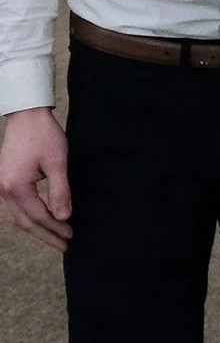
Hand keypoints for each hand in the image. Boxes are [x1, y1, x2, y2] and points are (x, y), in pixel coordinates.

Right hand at [0, 108, 71, 251]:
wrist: (26, 116)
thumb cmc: (43, 135)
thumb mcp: (57, 162)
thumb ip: (60, 191)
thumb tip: (64, 217)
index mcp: (15, 188)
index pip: (37, 216)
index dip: (54, 228)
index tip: (71, 236)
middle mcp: (4, 191)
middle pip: (25, 222)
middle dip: (45, 235)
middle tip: (64, 245)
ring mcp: (2, 186)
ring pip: (18, 216)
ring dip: (36, 228)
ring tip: (55, 237)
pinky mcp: (5, 181)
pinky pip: (15, 207)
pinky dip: (28, 217)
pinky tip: (41, 220)